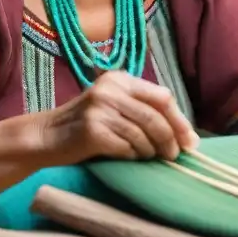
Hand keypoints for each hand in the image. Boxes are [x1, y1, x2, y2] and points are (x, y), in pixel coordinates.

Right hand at [43, 71, 199, 163]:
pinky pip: (126, 148)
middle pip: (156, 116)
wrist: (47, 137)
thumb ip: (146, 112)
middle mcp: (110, 89)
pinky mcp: (92, 130)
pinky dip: (132, 157)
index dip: (180, 121)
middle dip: (170, 140)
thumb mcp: (115, 107)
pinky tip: (125, 157)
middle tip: (173, 156)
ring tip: (145, 156)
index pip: (162, 97)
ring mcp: (99, 108)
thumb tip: (189, 137)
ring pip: (143, 135)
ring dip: (150, 151)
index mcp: (120, 79)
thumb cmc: (88, 125)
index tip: (190, 141)